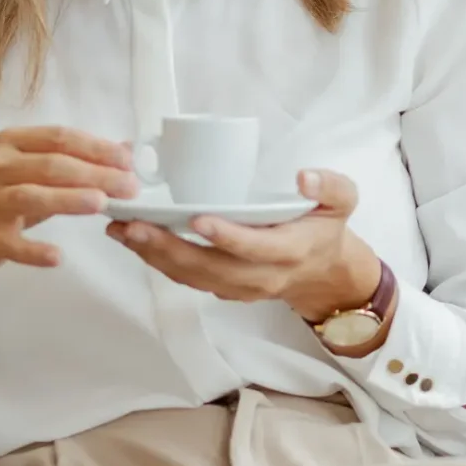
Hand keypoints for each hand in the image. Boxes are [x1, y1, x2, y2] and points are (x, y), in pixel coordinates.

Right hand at [0, 126, 137, 284]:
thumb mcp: (29, 172)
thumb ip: (74, 161)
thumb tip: (126, 149)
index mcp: (11, 144)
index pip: (59, 137)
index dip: (96, 147)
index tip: (128, 159)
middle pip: (51, 165)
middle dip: (94, 173)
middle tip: (128, 186)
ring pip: (32, 196)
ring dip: (68, 199)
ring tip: (101, 204)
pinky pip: (12, 244)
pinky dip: (34, 250)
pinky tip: (57, 257)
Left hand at [106, 169, 381, 322]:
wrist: (323, 273)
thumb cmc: (325, 228)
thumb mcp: (343, 201)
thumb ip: (330, 186)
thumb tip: (303, 176)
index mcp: (290, 250)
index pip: (256, 248)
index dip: (227, 236)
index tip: (198, 218)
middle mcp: (261, 275)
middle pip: (211, 268)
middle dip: (170, 249)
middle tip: (135, 225)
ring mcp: (239, 287)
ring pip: (193, 277)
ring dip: (154, 256)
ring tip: (122, 230)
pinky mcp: (222, 288)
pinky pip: (187, 279)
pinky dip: (157, 261)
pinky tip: (133, 240)